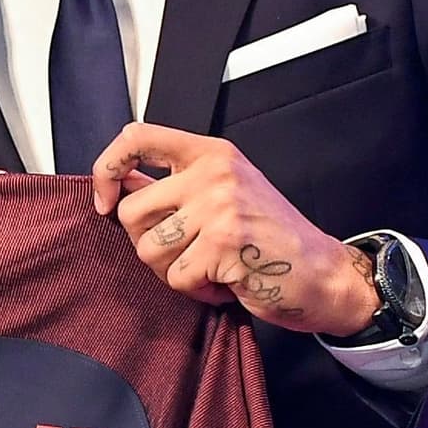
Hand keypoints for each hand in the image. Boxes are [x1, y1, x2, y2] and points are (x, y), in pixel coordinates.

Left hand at [86, 121, 377, 333]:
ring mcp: (219, 207)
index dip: (106, 168)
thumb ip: (174, 185)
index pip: (136, 137)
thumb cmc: (271, 239)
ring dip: (173, 271)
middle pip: (130, 212)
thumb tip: (116, 184)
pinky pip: (177, 277)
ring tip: (211, 266)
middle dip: (149, 244)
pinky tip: (226, 281)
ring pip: (148, 249)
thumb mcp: (224, 193)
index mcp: (211, 153)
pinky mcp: (223, 244)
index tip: (105, 200)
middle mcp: (214, 173)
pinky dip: (197, 291)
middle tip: (188, 252)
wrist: (323, 273)